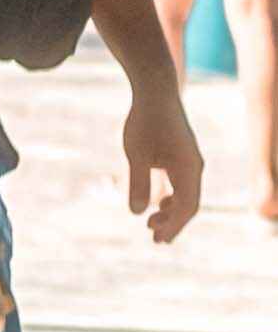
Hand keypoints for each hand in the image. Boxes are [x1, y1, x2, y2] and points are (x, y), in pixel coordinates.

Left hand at [129, 79, 205, 243]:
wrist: (155, 91)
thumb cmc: (144, 122)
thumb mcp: (136, 154)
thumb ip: (138, 183)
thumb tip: (138, 213)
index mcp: (188, 169)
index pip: (187, 207)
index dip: (174, 226)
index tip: (158, 240)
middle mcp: (195, 166)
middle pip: (189, 204)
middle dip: (173, 223)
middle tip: (154, 239)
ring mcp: (191, 159)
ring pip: (187, 194)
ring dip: (172, 211)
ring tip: (152, 222)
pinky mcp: (183, 153)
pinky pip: (183, 182)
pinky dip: (173, 196)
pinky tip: (159, 201)